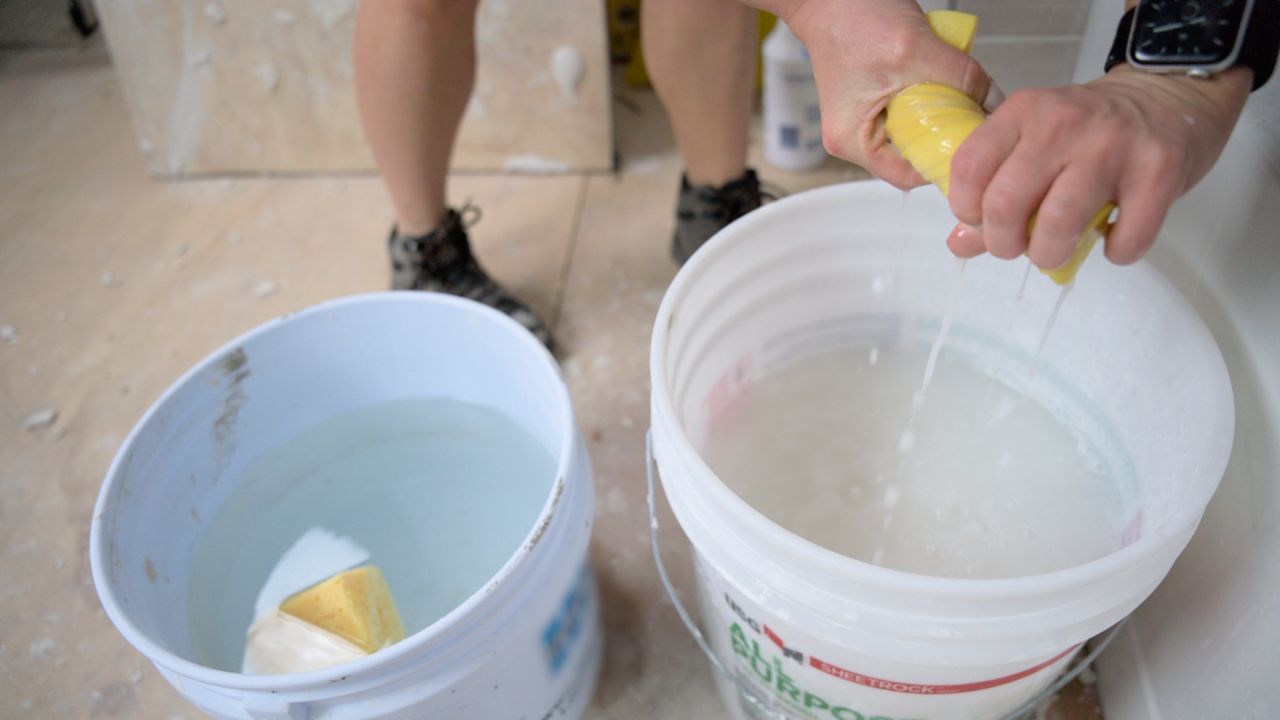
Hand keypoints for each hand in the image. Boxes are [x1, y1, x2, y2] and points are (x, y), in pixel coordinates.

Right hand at [780, 0, 993, 187]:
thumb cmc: (851, 18)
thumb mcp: (916, 49)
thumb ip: (962, 78)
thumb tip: (994, 102)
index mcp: (852, 141)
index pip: (910, 175)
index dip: (946, 160)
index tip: (975, 142)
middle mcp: (853, 139)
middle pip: (913, 155)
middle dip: (944, 133)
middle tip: (970, 110)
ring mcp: (861, 121)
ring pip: (915, 132)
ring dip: (939, 112)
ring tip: (951, 88)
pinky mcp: (870, 103)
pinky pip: (909, 112)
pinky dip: (929, 97)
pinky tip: (935, 77)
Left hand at [945, 66, 1251, 268]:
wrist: (1170, 96)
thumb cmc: (1090, 129)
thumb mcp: (1034, 141)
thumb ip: (992, 189)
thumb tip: (959, 243)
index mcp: (1024, 112)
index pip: (970, 168)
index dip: (966, 209)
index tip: (981, 221)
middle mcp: (1064, 123)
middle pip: (1006, 203)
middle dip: (1003, 243)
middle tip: (1017, 247)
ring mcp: (1113, 146)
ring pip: (1059, 225)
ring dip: (1051, 254)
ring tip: (1057, 250)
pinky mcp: (1159, 170)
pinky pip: (1127, 237)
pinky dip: (1117, 252)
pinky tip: (1114, 239)